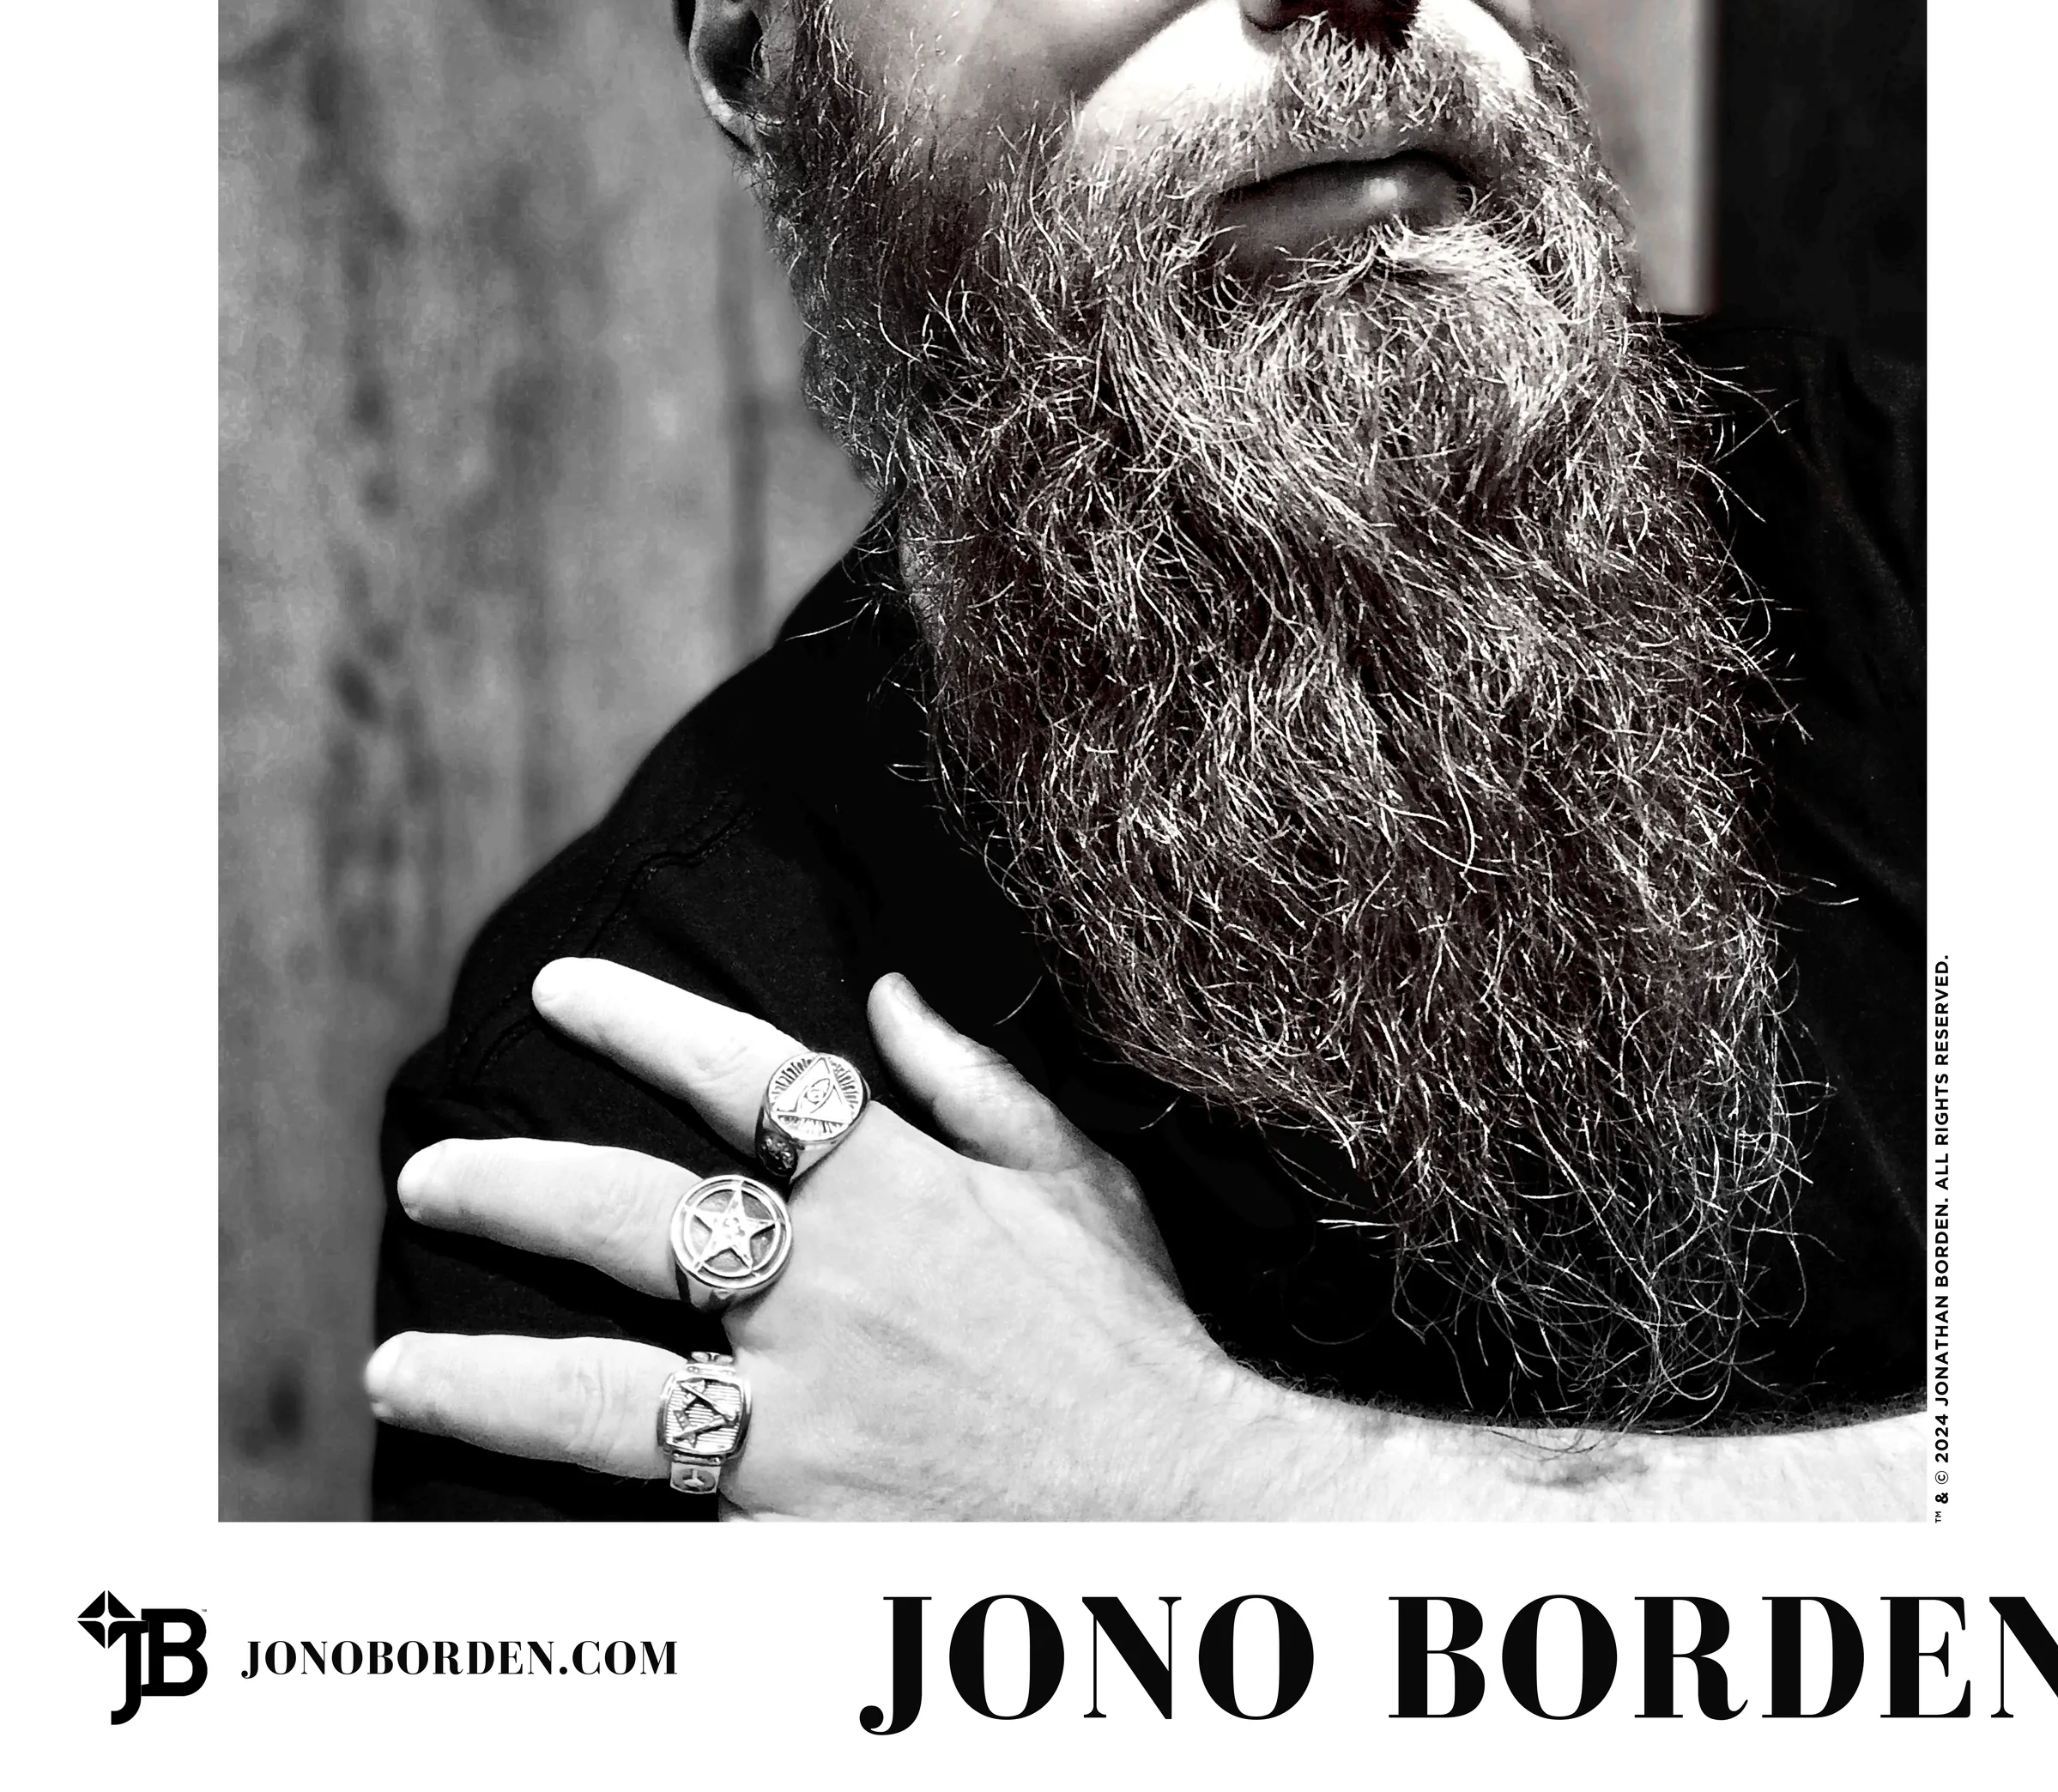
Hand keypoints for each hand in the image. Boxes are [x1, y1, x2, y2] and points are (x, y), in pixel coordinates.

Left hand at [366, 961, 1249, 1519]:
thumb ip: (975, 1084)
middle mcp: (829, 1299)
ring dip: (486, 1376)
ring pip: (601, 1396)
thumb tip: (884, 998)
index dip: (640, 1018)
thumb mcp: (1079, 1183)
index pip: (741, 1073)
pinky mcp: (795, 1542)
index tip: (563, 988)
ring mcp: (802, 1428)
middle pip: (629, 1218)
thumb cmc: (1136, 1344)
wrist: (1189, 1517)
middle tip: (428, 1174)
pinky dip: (580, 1519)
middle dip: (511, 1187)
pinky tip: (498, 1518)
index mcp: (897, 1193)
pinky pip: (659, 1524)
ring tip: (395, 1366)